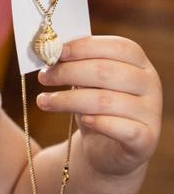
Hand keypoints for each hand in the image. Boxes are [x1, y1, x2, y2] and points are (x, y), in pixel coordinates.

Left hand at [37, 35, 161, 176]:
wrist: (106, 147)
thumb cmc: (93, 104)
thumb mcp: (86, 80)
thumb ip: (75, 63)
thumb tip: (49, 50)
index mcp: (138, 62)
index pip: (117, 47)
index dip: (83, 47)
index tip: (54, 52)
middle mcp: (150, 84)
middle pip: (106, 71)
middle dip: (68, 72)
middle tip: (43, 77)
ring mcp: (150, 112)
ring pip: (105, 100)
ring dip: (67, 100)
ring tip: (43, 101)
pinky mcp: (147, 139)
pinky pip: (121, 128)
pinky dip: (98, 123)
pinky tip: (84, 120)